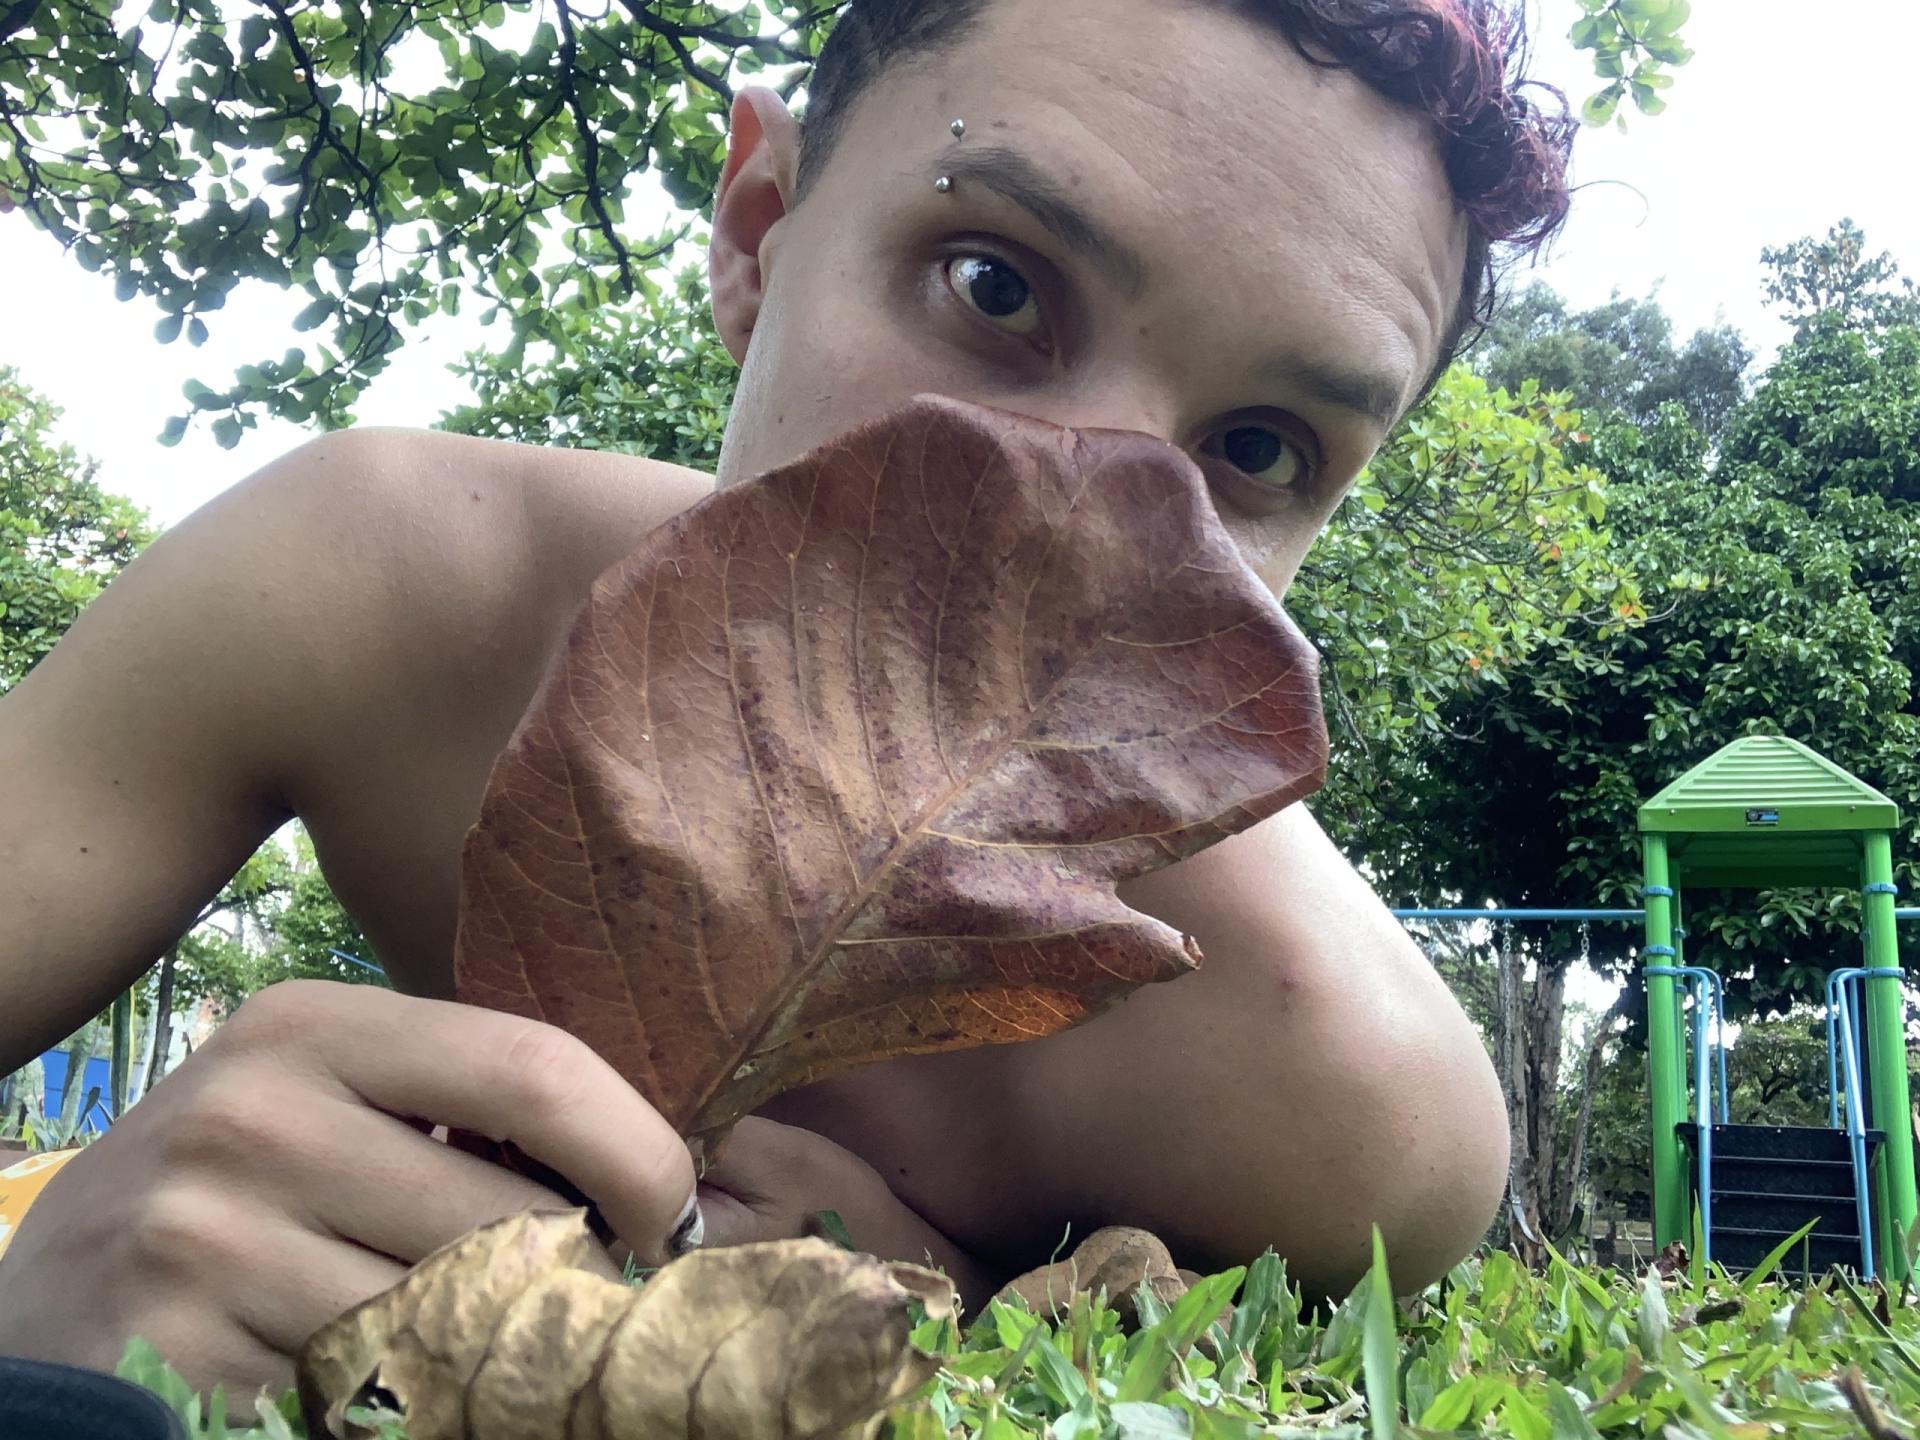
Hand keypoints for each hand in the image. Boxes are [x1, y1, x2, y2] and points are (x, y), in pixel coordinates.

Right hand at [0, 981, 962, 1395]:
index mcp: (314, 1026)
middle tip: (605, 1301)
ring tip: (489, 1340)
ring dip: (502, 1348)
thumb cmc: (236, 1191)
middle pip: (507, 1209)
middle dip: (584, 1272)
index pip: (533, 1066)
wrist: (52, 1302)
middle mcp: (254, 1112)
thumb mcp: (328, 1105)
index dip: (639, 1149)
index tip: (678, 1215)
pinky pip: (373, 1398)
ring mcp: (206, 1236)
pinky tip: (398, 1388)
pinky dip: (420, 1406)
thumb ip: (464, 1109)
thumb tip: (680, 1167)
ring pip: (450, 1318)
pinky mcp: (178, 1354)